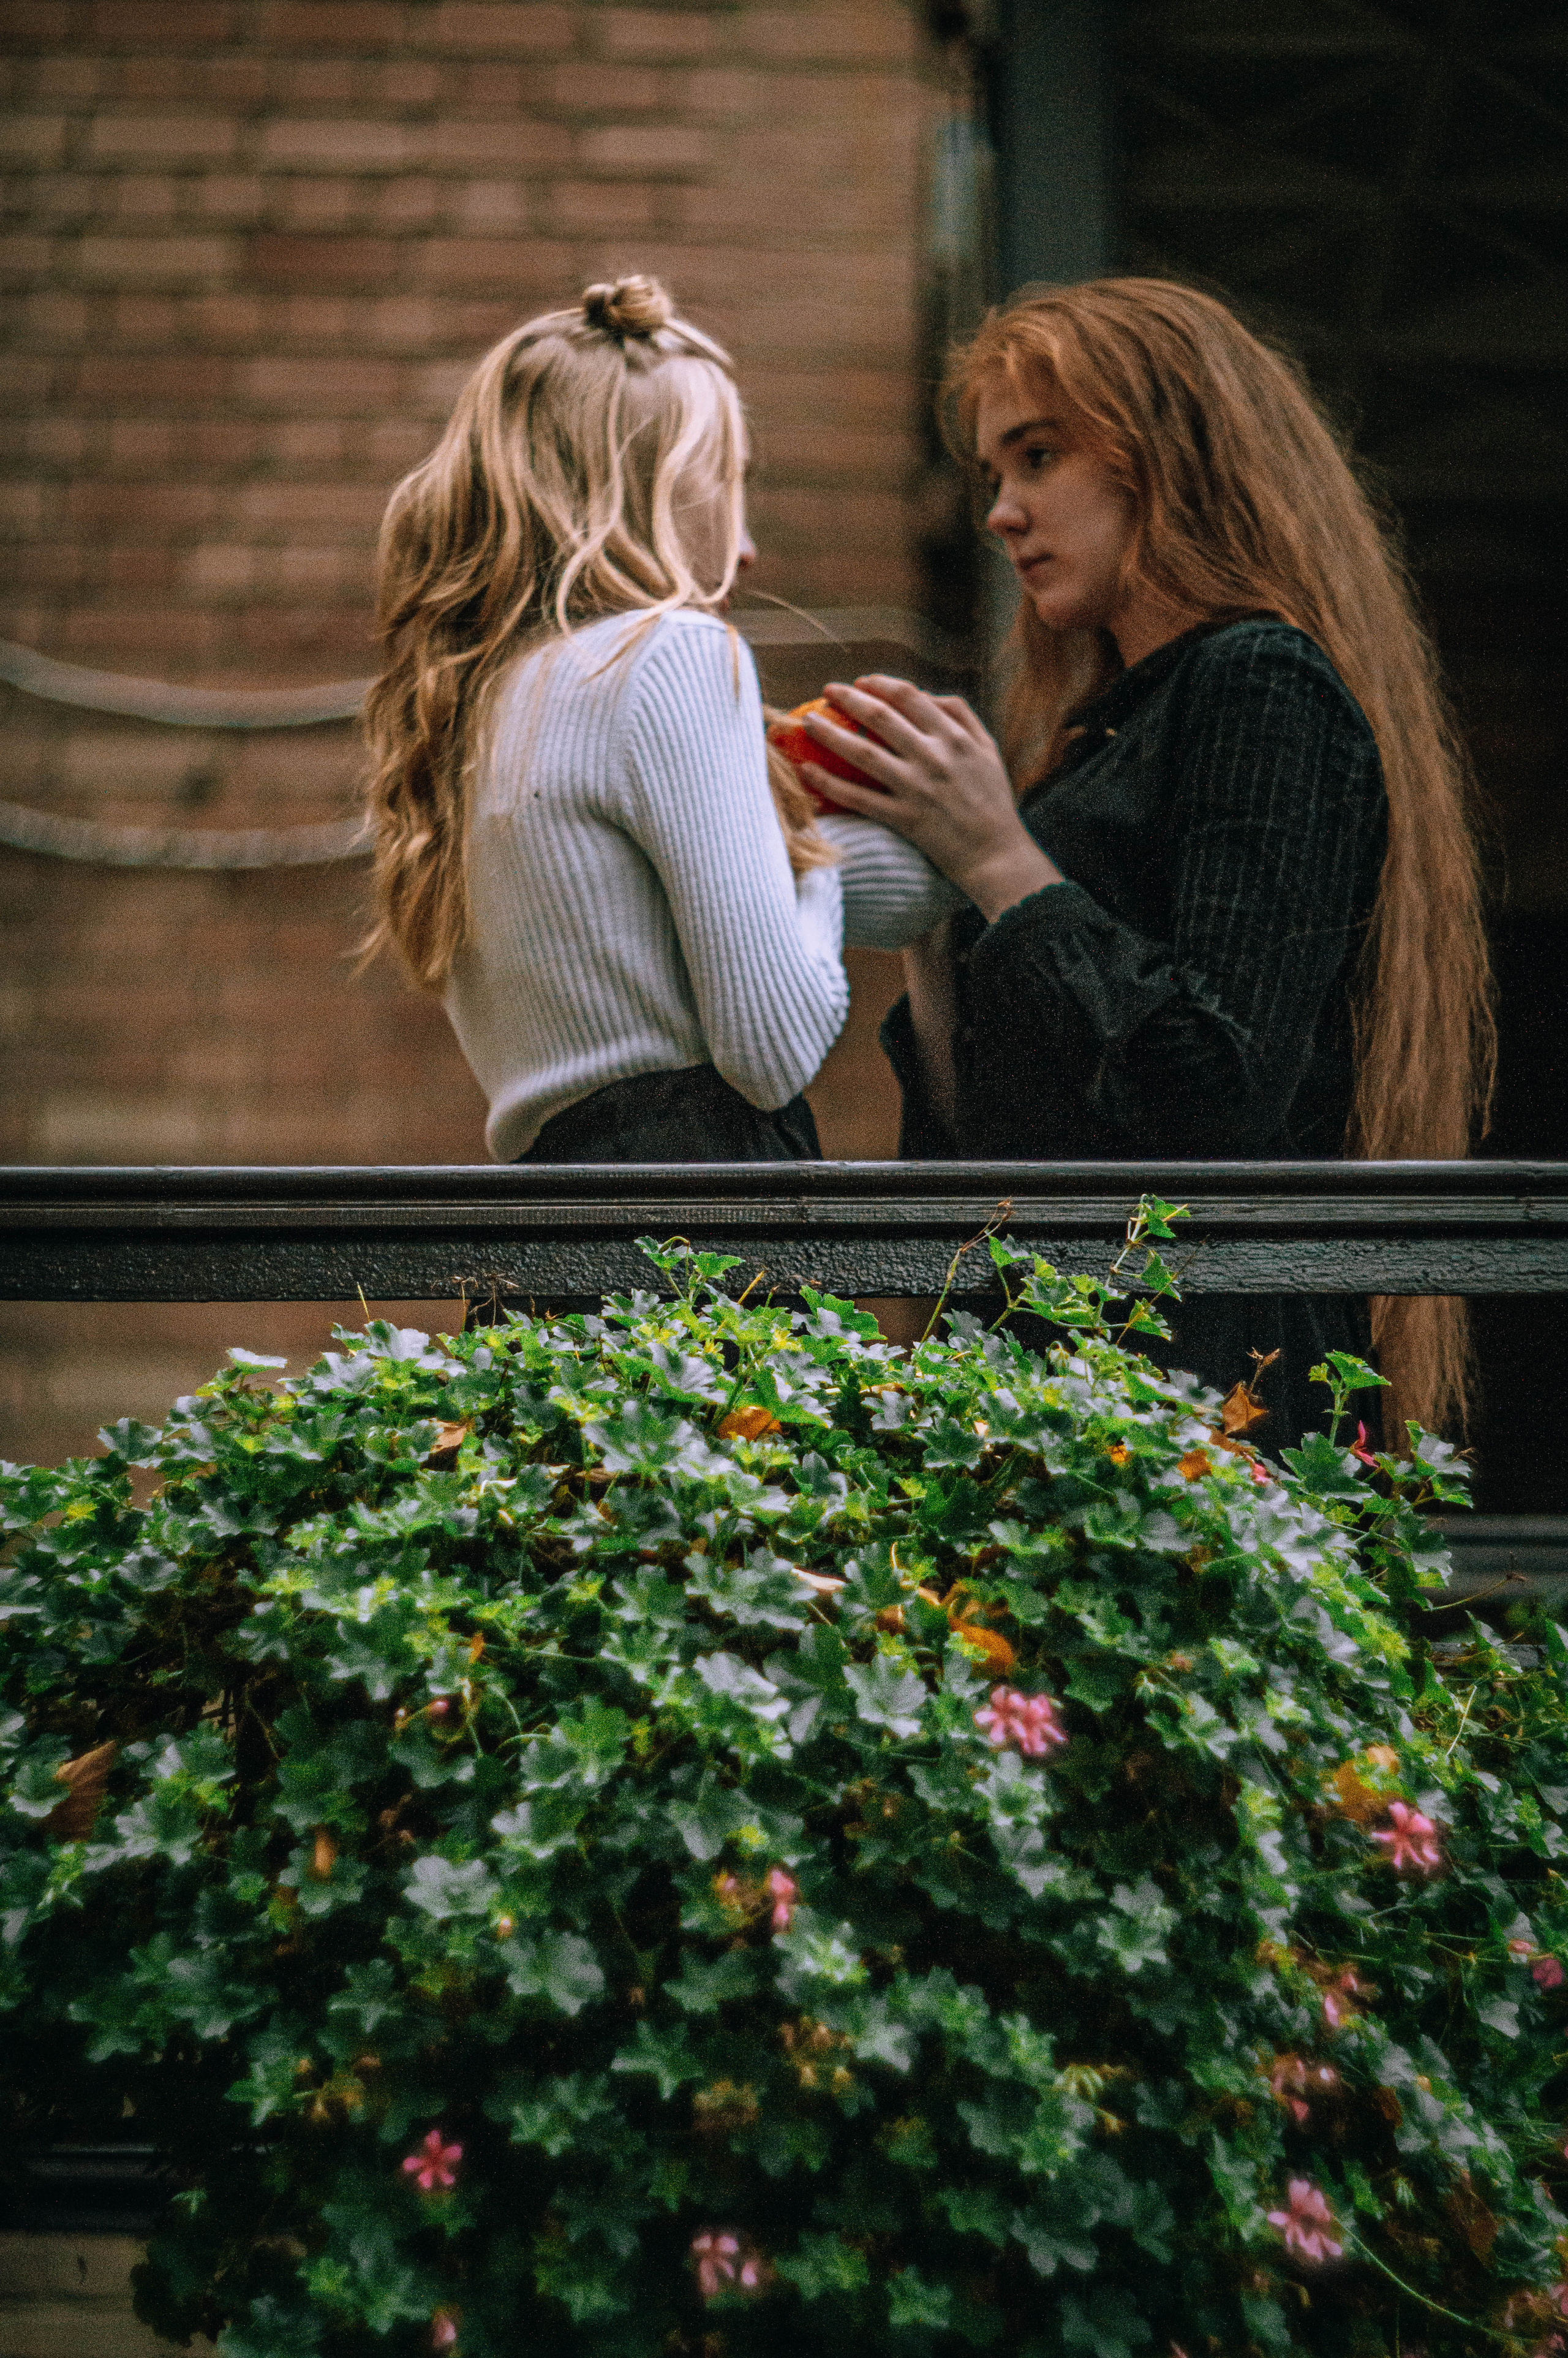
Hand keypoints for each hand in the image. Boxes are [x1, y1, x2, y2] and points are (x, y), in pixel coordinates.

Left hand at [800, 676, 1061, 920]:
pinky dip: (829, 784)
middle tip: (826, 692)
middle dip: (848, 698)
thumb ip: (961, 717)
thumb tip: (927, 695)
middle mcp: (933, 756)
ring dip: (830, 734)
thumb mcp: (988, 750)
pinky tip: (806, 772)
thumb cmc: (992, 801)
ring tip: (807, 723)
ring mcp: (916, 788)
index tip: (860, 682)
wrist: (996, 854)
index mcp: (954, 736)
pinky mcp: (904, 818)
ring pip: (863, 753)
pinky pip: (859, 798)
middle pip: (880, 716)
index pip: (909, 696)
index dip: (879, 684)